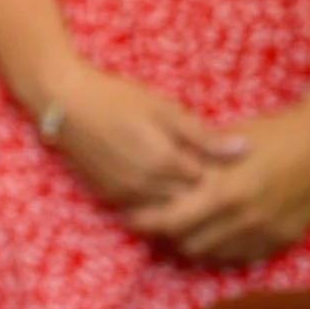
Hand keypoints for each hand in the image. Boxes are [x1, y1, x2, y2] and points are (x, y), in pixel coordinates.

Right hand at [51, 63, 246, 209]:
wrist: (64, 103)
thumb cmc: (117, 98)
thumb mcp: (164, 109)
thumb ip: (203, 135)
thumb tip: (244, 150)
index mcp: (165, 162)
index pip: (210, 182)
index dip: (222, 173)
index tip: (229, 163)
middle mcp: (146, 185)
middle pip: (191, 200)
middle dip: (205, 192)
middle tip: (213, 174)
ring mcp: (126, 194)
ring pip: (168, 209)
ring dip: (182, 200)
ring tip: (190, 181)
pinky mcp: (110, 196)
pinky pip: (145, 209)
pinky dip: (158, 201)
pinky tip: (163, 185)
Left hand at [127, 94, 309, 265]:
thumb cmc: (269, 134)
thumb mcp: (223, 146)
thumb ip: (192, 168)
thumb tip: (152, 181)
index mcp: (224, 191)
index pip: (170, 221)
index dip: (144, 222)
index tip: (130, 218)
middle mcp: (244, 218)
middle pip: (187, 244)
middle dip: (167, 236)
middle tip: (157, 223)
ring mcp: (266, 231)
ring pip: (214, 254)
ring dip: (195, 243)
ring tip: (185, 227)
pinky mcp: (283, 238)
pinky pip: (242, 255)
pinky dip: (223, 247)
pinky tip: (215, 231)